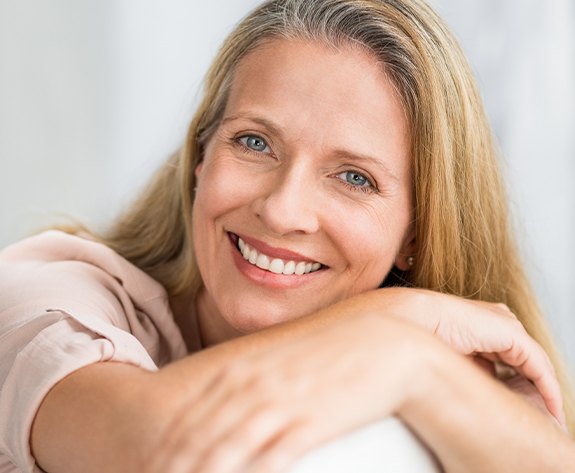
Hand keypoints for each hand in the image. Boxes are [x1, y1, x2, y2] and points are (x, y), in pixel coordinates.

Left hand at [145, 314, 436, 472]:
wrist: (383, 345)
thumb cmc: (327, 354)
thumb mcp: (278, 361)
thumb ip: (246, 380)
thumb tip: (219, 407)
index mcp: (237, 370)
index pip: (185, 419)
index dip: (162, 452)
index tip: (143, 470)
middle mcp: (250, 386)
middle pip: (196, 440)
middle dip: (170, 469)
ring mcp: (279, 404)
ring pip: (224, 453)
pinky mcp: (309, 423)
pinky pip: (270, 460)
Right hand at [380, 288, 564, 426]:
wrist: (411, 320)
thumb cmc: (419, 335)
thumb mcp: (451, 357)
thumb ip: (470, 367)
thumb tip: (483, 387)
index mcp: (479, 323)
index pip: (507, 354)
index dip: (518, 379)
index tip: (524, 403)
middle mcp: (495, 320)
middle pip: (524, 357)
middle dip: (535, 384)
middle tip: (544, 413)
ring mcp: (504, 324)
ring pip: (535, 362)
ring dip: (545, 389)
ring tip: (551, 415)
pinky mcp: (511, 334)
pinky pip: (538, 365)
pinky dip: (548, 387)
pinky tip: (551, 407)